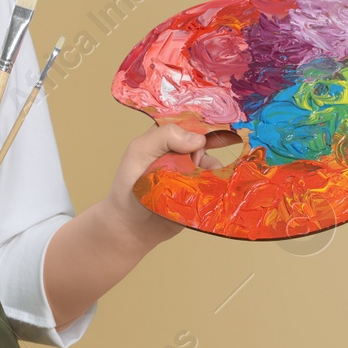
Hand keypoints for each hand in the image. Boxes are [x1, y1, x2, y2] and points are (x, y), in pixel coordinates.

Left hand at [102, 123, 239, 246]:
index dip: (203, 122)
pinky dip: (219, 185)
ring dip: (213, 169)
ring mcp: (192, 172)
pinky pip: (217, 184)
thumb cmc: (129, 186)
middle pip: (206, 141)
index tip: (217, 125)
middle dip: (213, 145)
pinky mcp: (200, 191)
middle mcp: (180, 152)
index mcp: (165, 137)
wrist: (132, 226)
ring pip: (214, 164)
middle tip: (211, 152)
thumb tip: (199, 139)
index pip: (188, 121)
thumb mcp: (140, 152)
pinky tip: (213, 189)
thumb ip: (164, 138)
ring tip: (202, 178)